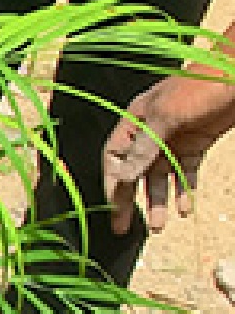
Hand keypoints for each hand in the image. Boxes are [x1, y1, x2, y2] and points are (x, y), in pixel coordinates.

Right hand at [104, 72, 234, 234]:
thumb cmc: (201, 85)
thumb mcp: (167, 116)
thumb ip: (145, 147)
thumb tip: (125, 177)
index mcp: (136, 120)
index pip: (115, 157)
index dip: (113, 183)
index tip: (114, 208)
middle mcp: (151, 132)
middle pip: (134, 172)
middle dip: (131, 200)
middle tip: (124, 227)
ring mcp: (173, 140)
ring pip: (160, 177)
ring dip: (159, 201)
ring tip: (159, 225)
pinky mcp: (196, 145)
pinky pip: (185, 173)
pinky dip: (185, 190)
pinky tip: (185, 208)